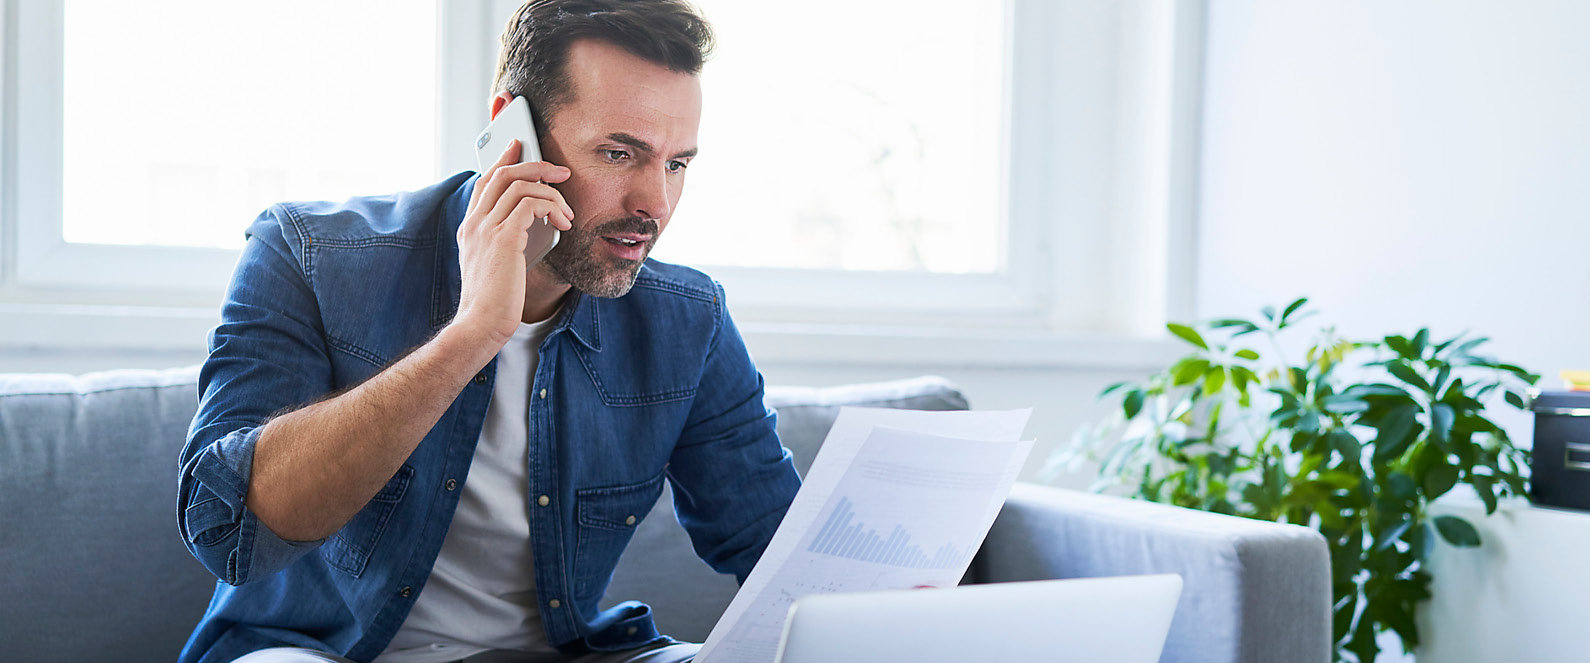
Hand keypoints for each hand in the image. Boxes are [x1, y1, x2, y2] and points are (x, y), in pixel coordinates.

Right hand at [452, 139, 575, 349]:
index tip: (519, 146)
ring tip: (567, 211)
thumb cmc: (494, 302)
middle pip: (501, 174)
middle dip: (534, 164)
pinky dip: (552, 206)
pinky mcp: (504, 238)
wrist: (481, 325)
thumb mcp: (497, 265)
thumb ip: (507, 240)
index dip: (502, 161)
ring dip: (551, 192)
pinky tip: (563, 223)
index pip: (484, 182)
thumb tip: (534, 222)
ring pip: (519, 185)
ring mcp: (486, 229)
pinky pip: (531, 204)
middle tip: (561, 171)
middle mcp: (474, 223)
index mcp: (470, 228)